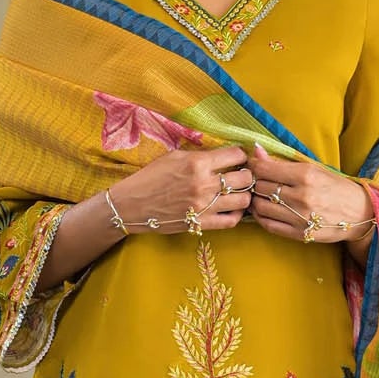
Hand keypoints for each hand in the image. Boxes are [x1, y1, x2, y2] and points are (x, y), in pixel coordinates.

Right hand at [114, 146, 254, 234]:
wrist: (132, 205)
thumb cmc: (150, 178)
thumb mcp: (173, 156)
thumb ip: (199, 155)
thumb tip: (222, 154)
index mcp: (197, 163)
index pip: (235, 155)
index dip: (241, 155)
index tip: (238, 157)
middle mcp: (204, 184)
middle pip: (245, 178)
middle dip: (246, 174)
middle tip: (241, 174)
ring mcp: (204, 206)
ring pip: (243, 200)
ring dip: (244, 195)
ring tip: (238, 191)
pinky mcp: (201, 223)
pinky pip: (232, 221)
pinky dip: (237, 214)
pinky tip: (232, 208)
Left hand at [246, 144, 374, 257]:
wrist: (359, 213)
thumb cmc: (335, 187)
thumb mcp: (313, 168)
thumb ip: (283, 161)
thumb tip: (257, 150)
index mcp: (306, 175)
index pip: (264, 169)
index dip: (253, 166)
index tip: (253, 166)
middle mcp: (302, 196)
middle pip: (260, 187)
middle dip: (254, 183)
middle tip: (255, 181)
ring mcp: (300, 217)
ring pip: (261, 207)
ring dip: (255, 200)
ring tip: (259, 196)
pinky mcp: (300, 234)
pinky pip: (268, 225)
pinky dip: (260, 216)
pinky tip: (263, 210)